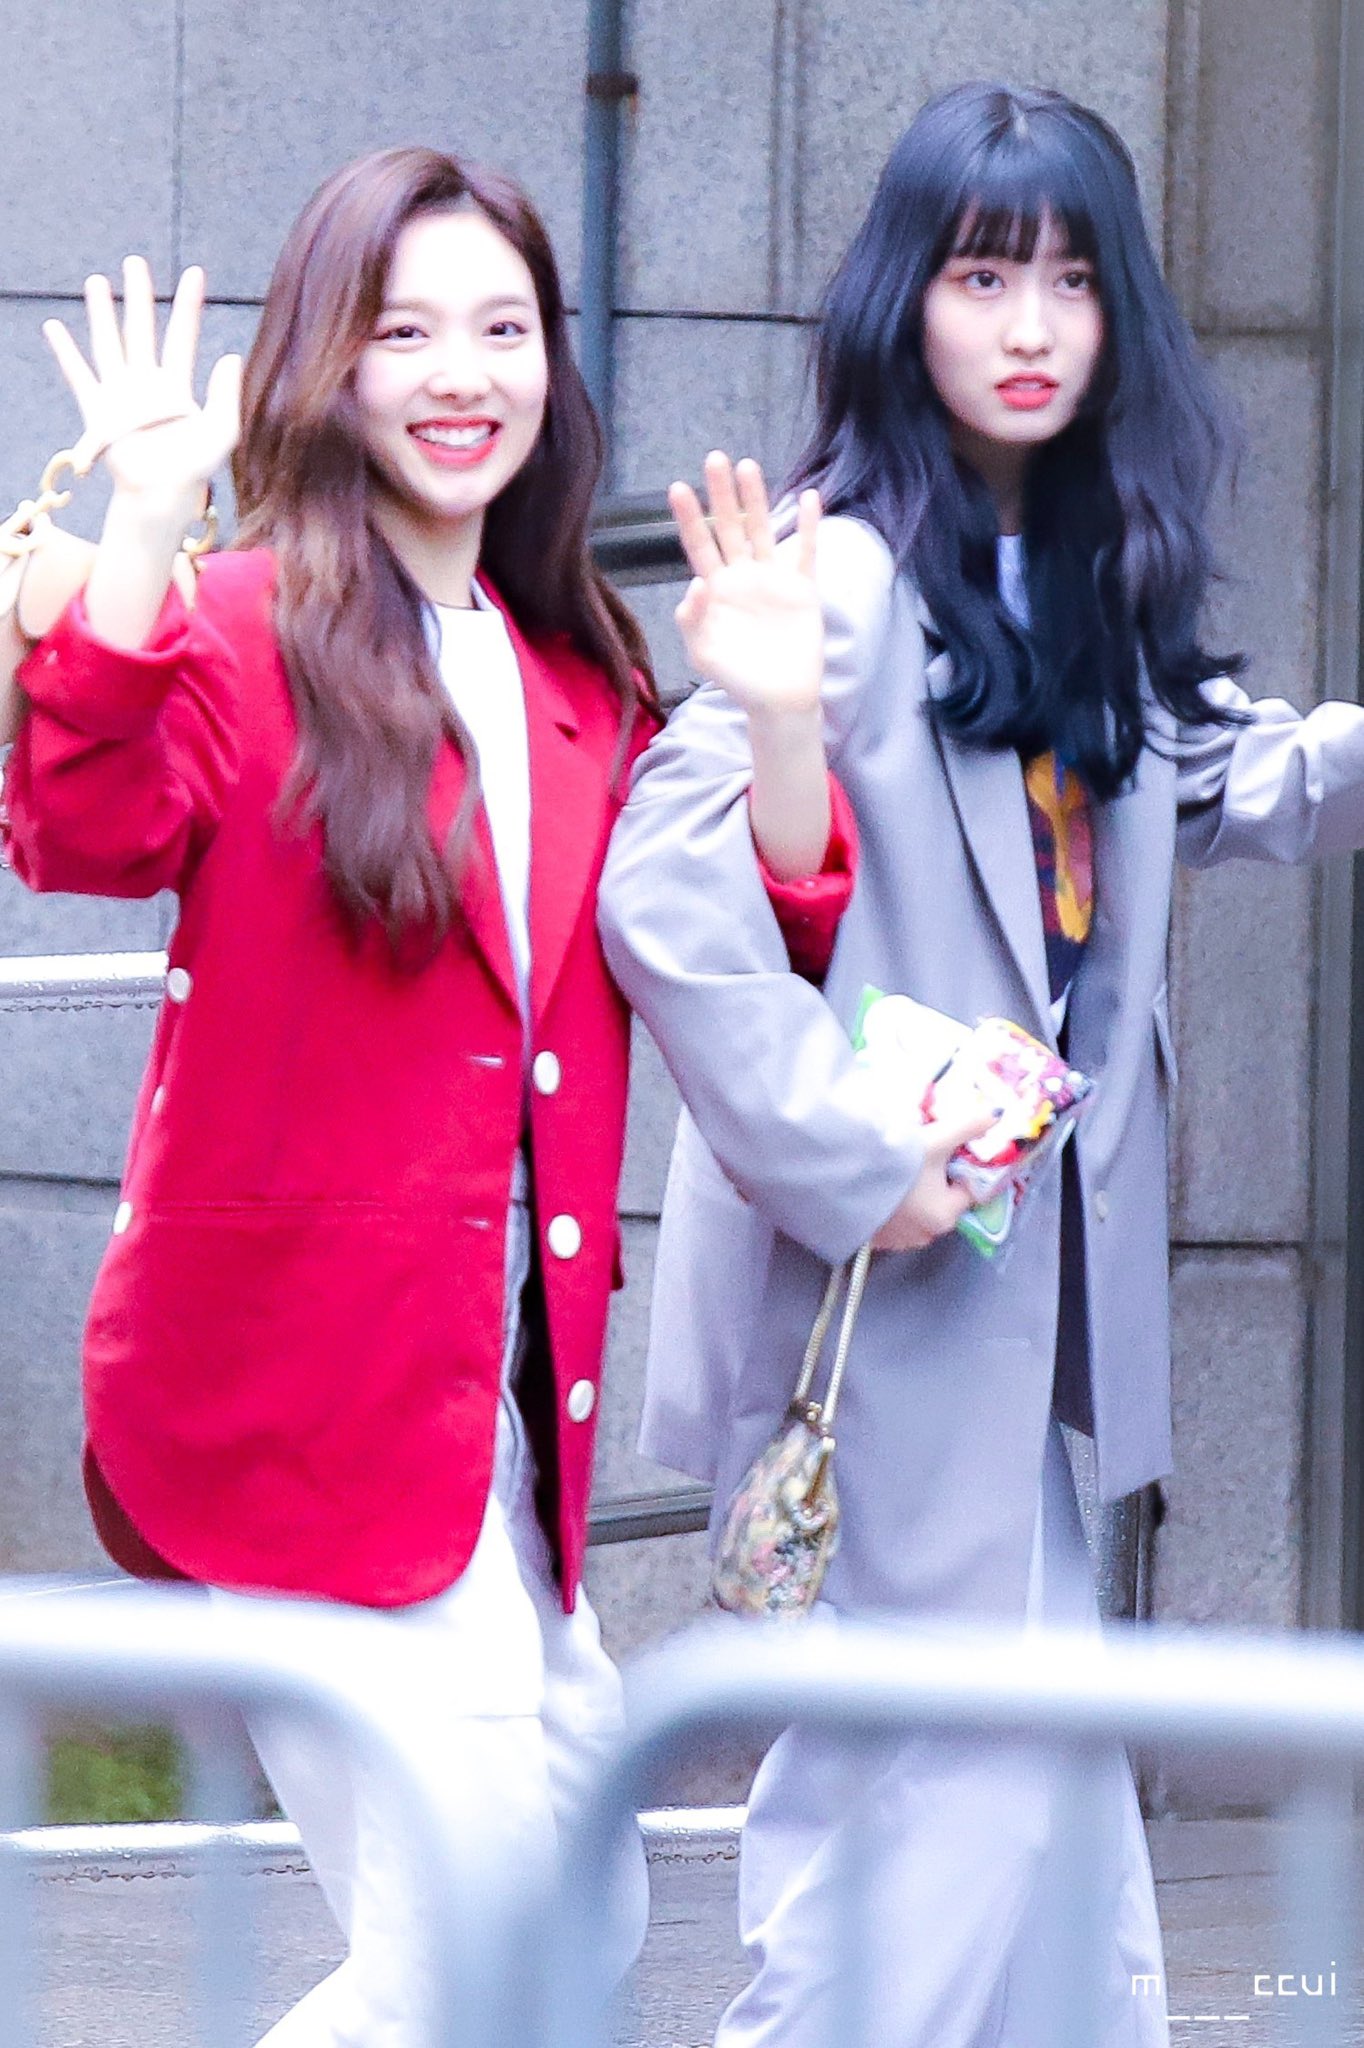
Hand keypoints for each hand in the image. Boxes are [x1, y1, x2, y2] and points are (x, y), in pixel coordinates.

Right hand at [42, 258, 240, 525]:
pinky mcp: (98, 412)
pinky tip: (55, 328)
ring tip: (96, 281)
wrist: (161, 496)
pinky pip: (79, 375)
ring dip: (101, 313)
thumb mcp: (223, 432)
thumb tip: (231, 356)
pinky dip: (66, 352)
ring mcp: (121, 396)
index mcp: (178, 388)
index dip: (189, 306)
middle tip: (136, 262)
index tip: (195, 273)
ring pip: (109, 343)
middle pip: (141, 330)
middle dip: (139, 297)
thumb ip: (228, 395)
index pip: (183, 336)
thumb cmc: (195, 471)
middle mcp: (147, 385)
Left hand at [670, 453, 823, 715]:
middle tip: (714, 458)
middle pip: (730, 527)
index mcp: (716, 590)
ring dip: (757, 499)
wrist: (779, 699)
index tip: (678, 487)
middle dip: (722, 495)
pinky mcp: (802, 590)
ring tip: (748, 465)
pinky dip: (809, 526)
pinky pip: (806, 552)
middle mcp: (743, 577)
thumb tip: (697, 582)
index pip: (699, 545)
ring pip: (763, 530)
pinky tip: (810, 498)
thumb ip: (692, 619)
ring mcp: (773, 580)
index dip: (689, 518)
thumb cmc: (737, 679)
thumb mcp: (703, 652)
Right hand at [871, 1108, 999, 1251]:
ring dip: (916, 1195)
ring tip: (901, 1168)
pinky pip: (894, 1220)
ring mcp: (898, 1240)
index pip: (970, 1191)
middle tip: (925, 1154)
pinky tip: (883, 1185)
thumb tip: (997, 1114)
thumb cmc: (896, 1162)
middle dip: (939, 1180)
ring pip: (919, 1212)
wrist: (842, 1177)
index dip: (965, 1168)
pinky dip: (894, 1205)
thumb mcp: (936, 1139)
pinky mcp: (875, 1239)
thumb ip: (969, 1127)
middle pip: (944, 1201)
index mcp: (946, 1215)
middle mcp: (926, 1234)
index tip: (953, 1150)